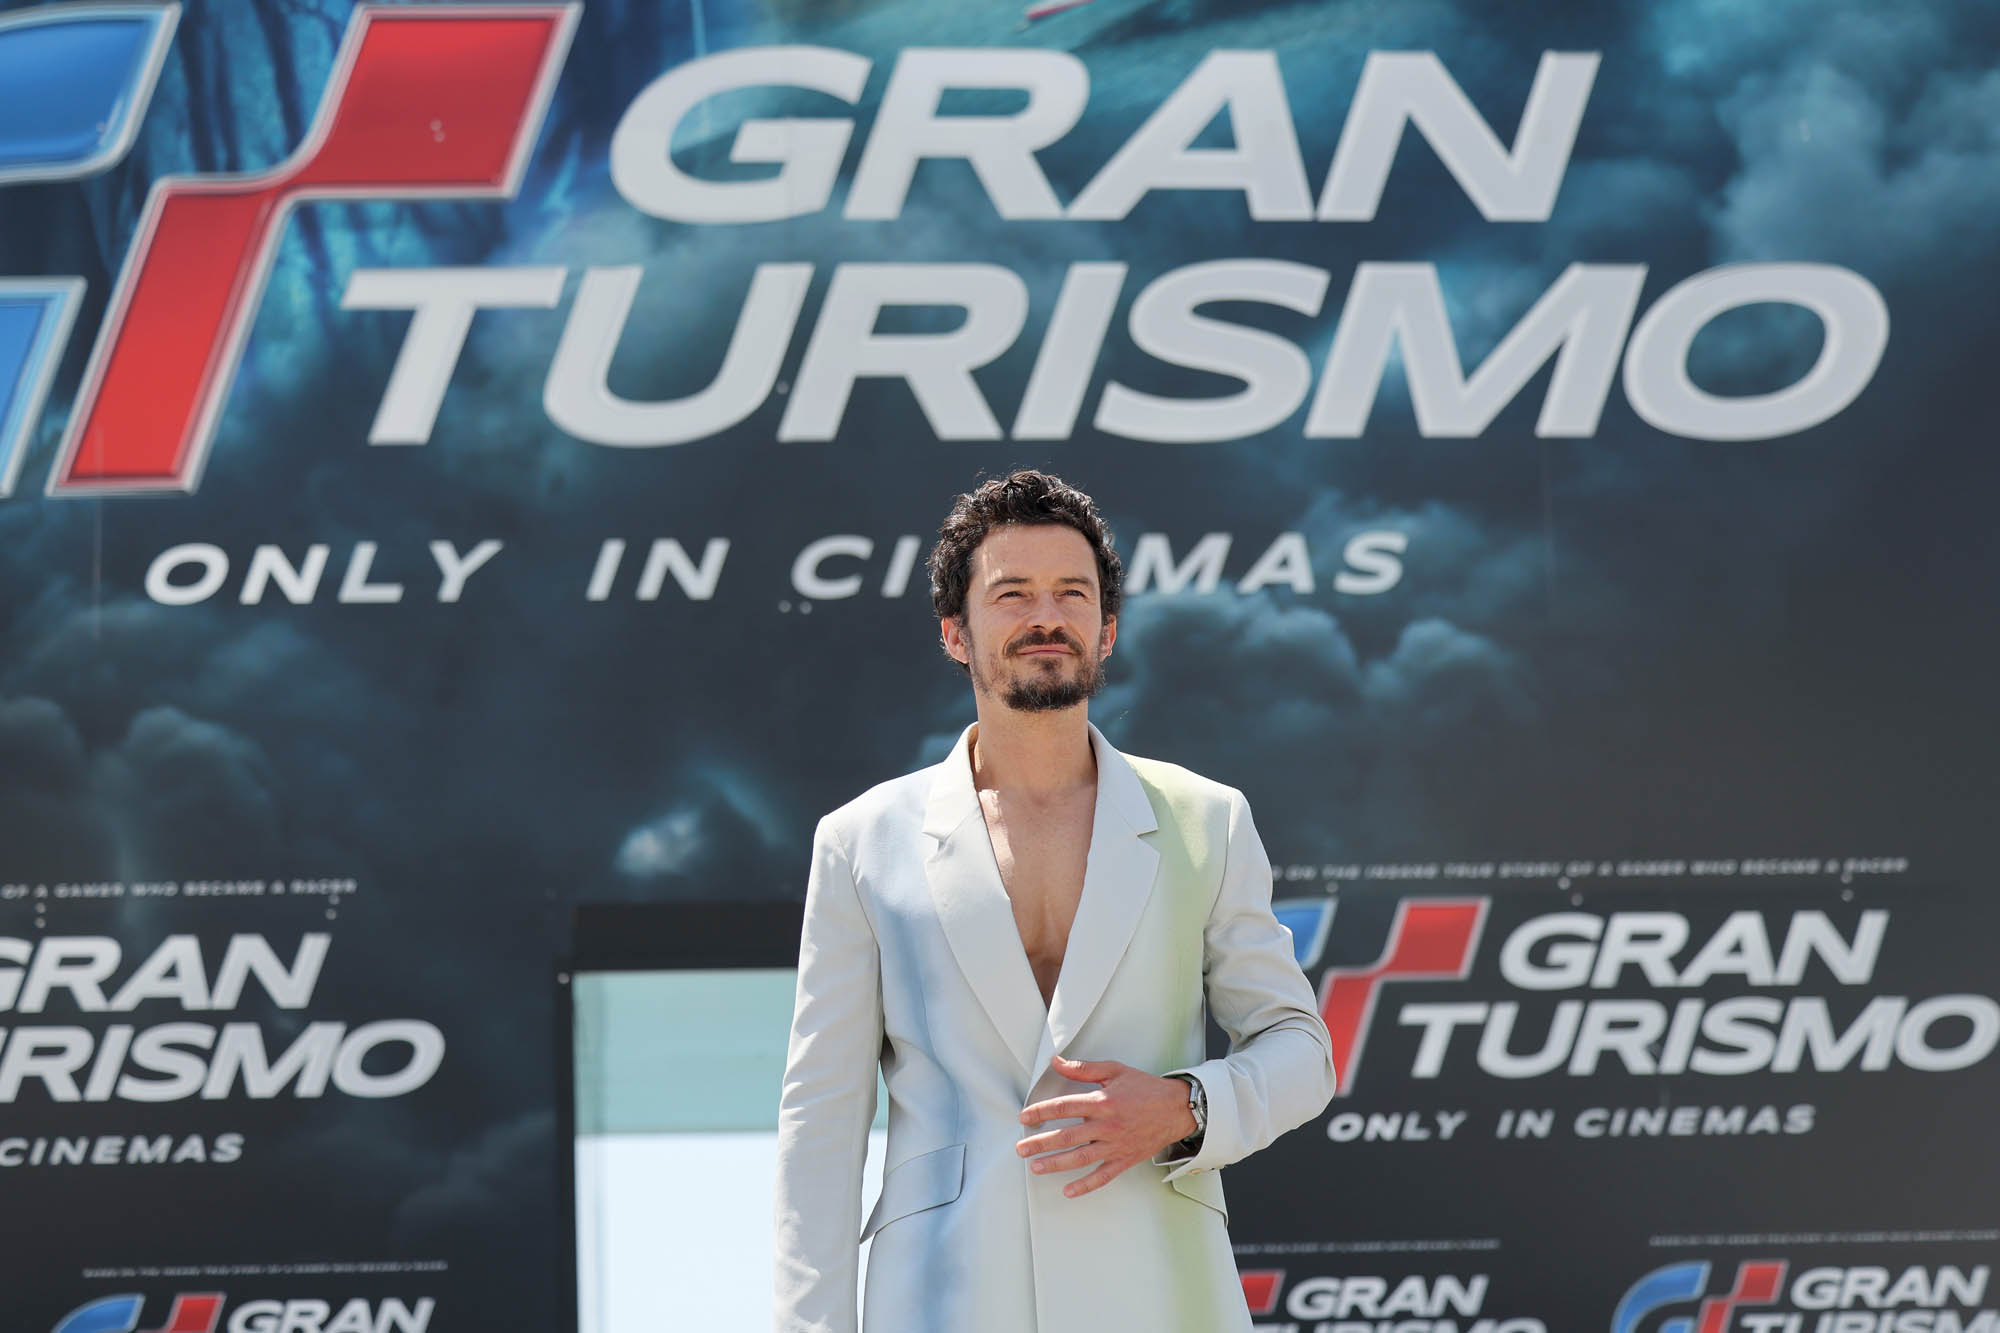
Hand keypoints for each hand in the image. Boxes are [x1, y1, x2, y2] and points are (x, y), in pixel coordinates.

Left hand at [1016, 1054, 1198, 1197]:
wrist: (1177, 1109)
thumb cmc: (1146, 1089)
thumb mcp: (1115, 1071)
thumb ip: (1084, 1069)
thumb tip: (1057, 1062)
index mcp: (1102, 1101)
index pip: (1064, 1107)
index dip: (1041, 1112)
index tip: (1025, 1117)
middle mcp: (1107, 1126)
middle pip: (1067, 1136)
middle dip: (1040, 1143)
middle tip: (1021, 1148)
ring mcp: (1115, 1145)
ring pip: (1080, 1158)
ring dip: (1055, 1164)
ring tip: (1035, 1168)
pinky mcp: (1125, 1159)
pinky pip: (1103, 1176)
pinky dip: (1085, 1185)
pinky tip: (1069, 1190)